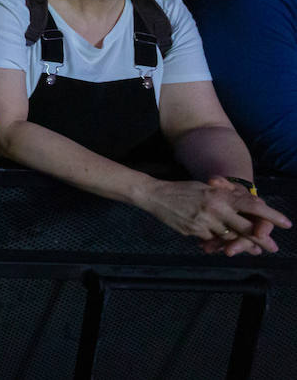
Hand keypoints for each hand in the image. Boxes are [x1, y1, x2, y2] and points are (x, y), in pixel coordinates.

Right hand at [142, 177, 290, 253]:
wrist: (155, 195)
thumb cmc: (182, 189)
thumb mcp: (206, 186)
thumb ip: (224, 194)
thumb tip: (243, 202)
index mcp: (220, 195)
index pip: (251, 206)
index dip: (271, 215)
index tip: (286, 223)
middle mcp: (215, 209)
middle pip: (245, 228)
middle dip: (261, 240)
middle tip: (272, 248)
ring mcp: (204, 222)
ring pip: (229, 237)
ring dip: (241, 245)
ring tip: (251, 250)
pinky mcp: (194, 232)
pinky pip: (211, 239)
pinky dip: (217, 241)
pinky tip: (220, 244)